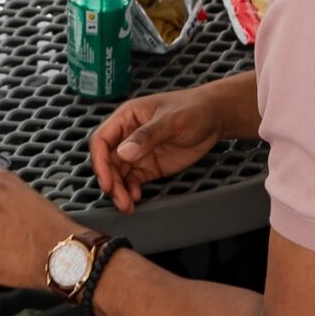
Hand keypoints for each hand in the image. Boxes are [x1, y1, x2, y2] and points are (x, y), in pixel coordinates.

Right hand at [90, 86, 227, 214]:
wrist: (215, 118)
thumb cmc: (193, 109)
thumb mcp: (172, 120)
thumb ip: (148, 135)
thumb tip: (124, 152)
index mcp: (127, 117)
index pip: (102, 140)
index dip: (99, 161)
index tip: (107, 181)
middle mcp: (127, 136)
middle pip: (107, 161)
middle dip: (110, 182)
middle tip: (120, 199)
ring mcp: (138, 152)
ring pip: (118, 174)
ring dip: (119, 191)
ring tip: (127, 206)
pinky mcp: (149, 166)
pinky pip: (133, 180)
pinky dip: (131, 191)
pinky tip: (136, 198)